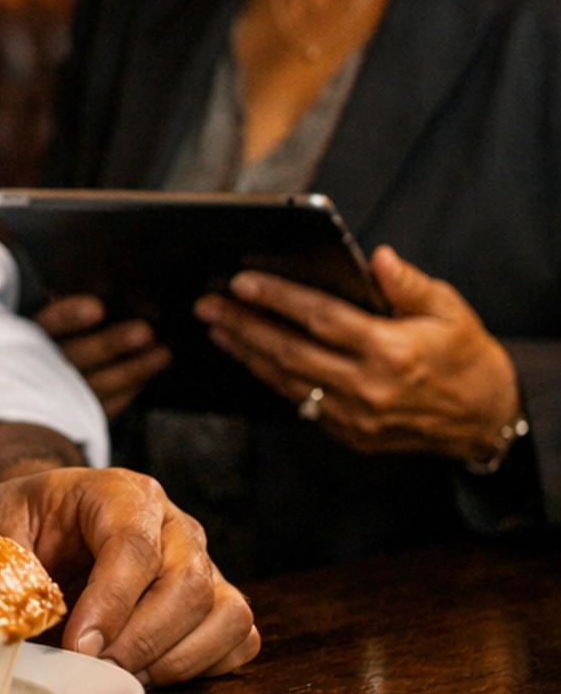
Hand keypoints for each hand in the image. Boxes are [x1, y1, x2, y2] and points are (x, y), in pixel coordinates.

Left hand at [0, 463, 258, 685]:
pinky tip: (155, 673)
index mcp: (121, 493)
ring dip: (177, 659)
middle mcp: (174, 525)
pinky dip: (207, 665)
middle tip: (97, 670)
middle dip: (141, 640)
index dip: (110, 603)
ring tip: (124, 675)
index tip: (79, 646)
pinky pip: (240, 637)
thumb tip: (27, 615)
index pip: (132, 545)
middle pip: (188, 584)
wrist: (52, 518)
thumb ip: (12, 565)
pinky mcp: (216, 600)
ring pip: (225, 612)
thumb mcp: (0, 525)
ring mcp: (203, 562)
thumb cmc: (29, 522)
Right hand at [36, 294, 170, 419]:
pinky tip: (149, 375)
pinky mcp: (75, 417)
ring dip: (132, 370)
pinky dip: (130, 391)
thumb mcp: (54, 324)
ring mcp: (57, 396)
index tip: (98, 309)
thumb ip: (74, 313)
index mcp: (32, 334)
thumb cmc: (53, 342)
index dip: (70, 316)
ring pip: (96, 385)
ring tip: (162, 354)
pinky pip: (106, 407)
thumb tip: (113, 296)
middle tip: (144, 332)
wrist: (32, 390)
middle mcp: (40, 366)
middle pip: (76, 355)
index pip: (49, 322)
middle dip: (110, 344)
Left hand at [195, 245, 520, 461]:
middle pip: (290, 352)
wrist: (486, 419)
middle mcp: (368, 387)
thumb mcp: (449, 309)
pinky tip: (250, 359)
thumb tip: (377, 258)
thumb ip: (408, 284)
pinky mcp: (352, 435)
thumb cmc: (467, 355)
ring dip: (247, 354)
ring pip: (287, 383)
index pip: (320, 319)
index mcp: (391, 350)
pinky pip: (301, 405)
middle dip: (243, 326)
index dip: (277, 299)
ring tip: (216, 329)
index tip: (241, 282)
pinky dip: (272, 380)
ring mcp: (357, 417)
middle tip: (207, 305)